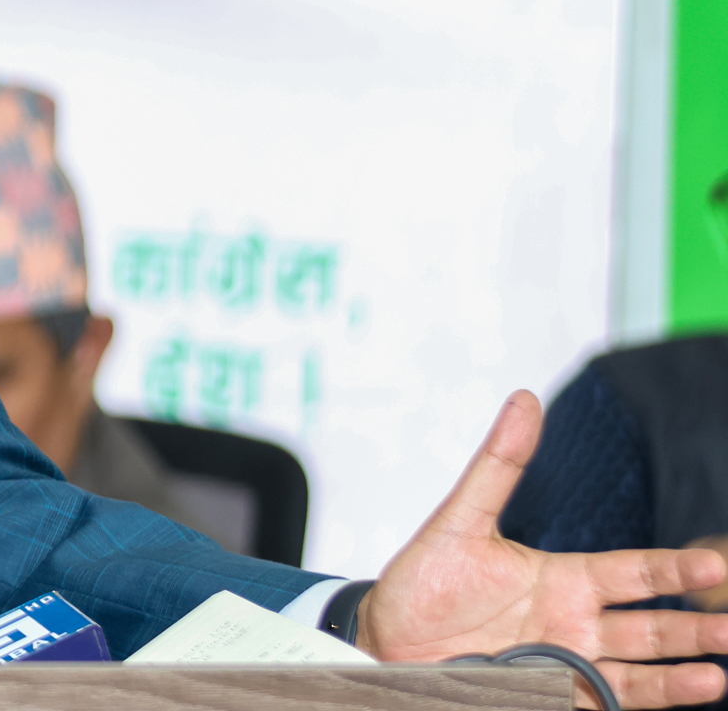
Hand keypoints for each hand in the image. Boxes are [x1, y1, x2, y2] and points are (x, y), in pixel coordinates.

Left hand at [357, 390, 727, 706]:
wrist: (386, 638)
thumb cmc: (423, 582)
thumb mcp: (460, 519)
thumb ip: (498, 466)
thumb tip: (525, 399)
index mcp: (562, 579)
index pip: (633, 572)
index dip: (674, 570)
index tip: (715, 565)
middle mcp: (574, 623)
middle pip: (649, 628)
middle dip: (693, 628)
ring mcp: (565, 663)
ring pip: (637, 671)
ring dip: (678, 675)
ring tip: (717, 674)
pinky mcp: (549, 695)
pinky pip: (603, 701)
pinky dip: (637, 702)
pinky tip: (669, 696)